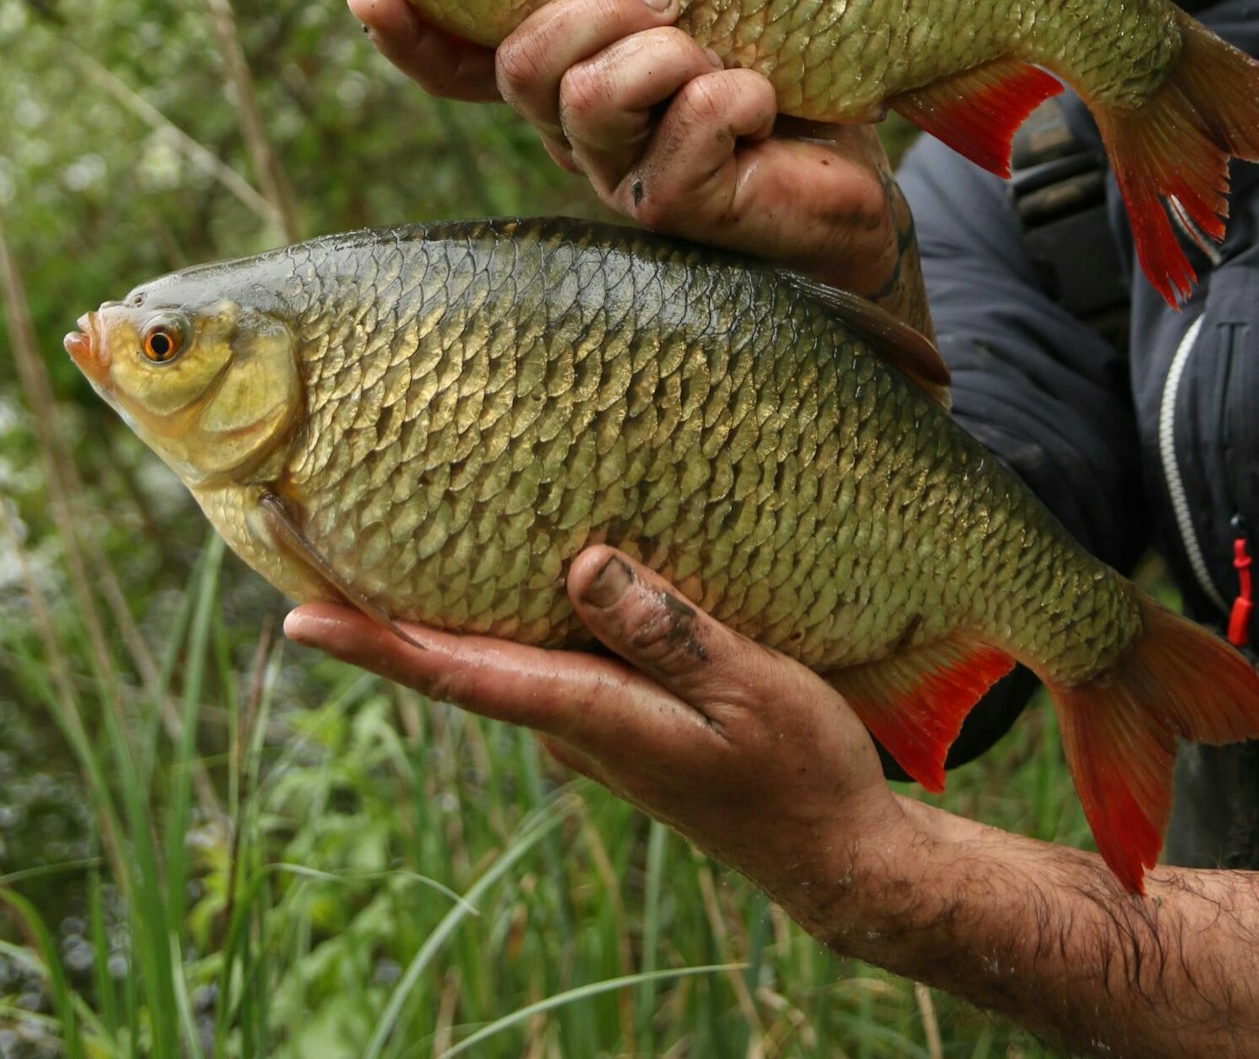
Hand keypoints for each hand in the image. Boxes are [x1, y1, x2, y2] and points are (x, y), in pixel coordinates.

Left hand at [284, 548, 913, 923]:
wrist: (831, 854)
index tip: (297, 616)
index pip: (458, 672)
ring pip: (493, 651)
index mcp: (591, 717)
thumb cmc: (799, 769)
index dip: (375, 642)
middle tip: (303, 540)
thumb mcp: (749, 687)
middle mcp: (569, 725)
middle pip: (452, 656)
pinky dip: (497, 613)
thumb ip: (664, 628)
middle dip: (373, 609)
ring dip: (429, 607)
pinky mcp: (614, 718)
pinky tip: (503, 569)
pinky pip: (537, 654)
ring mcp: (587, 727)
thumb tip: (579, 562)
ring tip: (374, 534)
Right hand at [349, 0, 911, 300]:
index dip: (412, 35)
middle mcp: (576, 135)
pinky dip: (732, 97)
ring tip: (717, 53)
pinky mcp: (678, 211)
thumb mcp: (717, 12)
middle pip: (524, 64)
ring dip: (664, 55)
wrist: (856, 190)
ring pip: (588, 98)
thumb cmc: (784, 83)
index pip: (462, 66)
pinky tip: (763, 103)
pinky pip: (682, 133)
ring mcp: (619, 178)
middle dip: (594, 11)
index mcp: (570, 81)